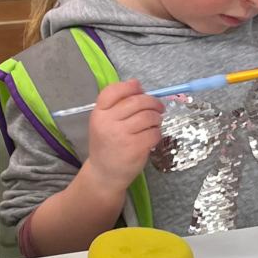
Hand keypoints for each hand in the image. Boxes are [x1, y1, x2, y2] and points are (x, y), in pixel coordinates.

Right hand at [86, 80, 163, 196]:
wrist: (104, 174)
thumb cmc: (107, 145)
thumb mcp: (104, 122)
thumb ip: (117, 104)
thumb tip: (136, 83)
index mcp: (99, 114)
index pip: (113, 91)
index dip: (130, 87)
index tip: (140, 89)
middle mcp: (108, 122)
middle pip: (137, 101)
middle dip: (152, 102)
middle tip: (158, 107)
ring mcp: (122, 135)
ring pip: (149, 116)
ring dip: (156, 118)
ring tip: (154, 123)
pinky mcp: (135, 148)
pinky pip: (154, 133)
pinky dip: (157, 133)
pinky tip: (152, 136)